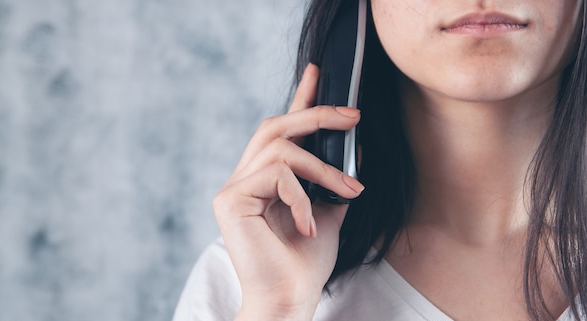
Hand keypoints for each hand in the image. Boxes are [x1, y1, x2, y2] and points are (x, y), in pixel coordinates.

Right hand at [213, 64, 363, 320]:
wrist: (289, 299)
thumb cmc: (306, 262)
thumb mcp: (329, 211)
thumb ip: (335, 179)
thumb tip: (358, 148)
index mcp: (265, 179)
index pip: (281, 131)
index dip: (300, 99)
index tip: (317, 73)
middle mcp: (244, 178)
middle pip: (275, 127)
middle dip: (317, 114)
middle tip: (354, 117)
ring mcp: (232, 187)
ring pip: (281, 148)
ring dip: (323, 167)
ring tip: (350, 190)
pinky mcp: (229, 199)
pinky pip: (276, 175)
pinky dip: (303, 196)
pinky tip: (310, 224)